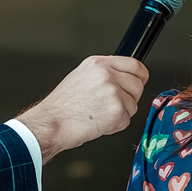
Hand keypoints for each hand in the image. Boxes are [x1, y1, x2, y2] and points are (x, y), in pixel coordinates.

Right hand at [16, 56, 147, 160]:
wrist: (52, 123)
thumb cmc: (62, 106)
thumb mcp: (81, 77)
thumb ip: (104, 74)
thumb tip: (124, 77)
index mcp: (98, 63)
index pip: (135, 65)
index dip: (139, 77)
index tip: (138, 83)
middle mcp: (107, 74)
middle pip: (138, 85)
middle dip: (129, 99)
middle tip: (111, 106)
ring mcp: (113, 91)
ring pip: (133, 105)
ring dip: (121, 114)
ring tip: (99, 115)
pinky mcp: (116, 110)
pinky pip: (126, 120)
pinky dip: (115, 126)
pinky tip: (98, 123)